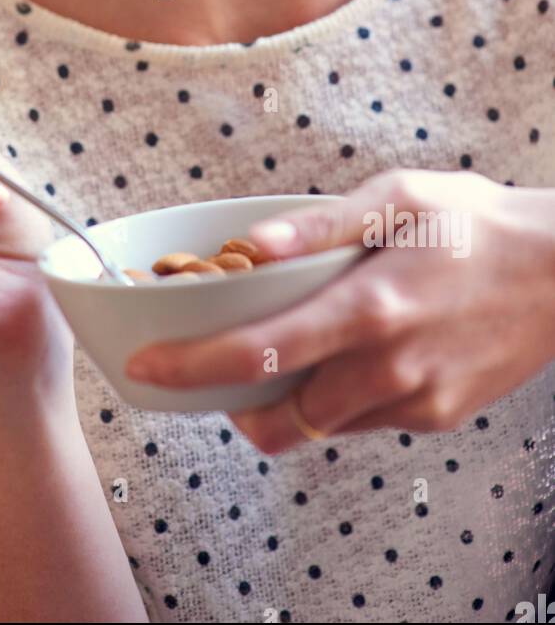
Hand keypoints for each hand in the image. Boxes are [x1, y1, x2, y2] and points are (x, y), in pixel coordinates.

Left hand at [124, 169, 554, 452]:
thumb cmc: (477, 224)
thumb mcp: (399, 198)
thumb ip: (320, 223)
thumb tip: (253, 244)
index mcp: (370, 307)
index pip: (259, 353)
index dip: (192, 366)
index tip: (147, 366)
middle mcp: (389, 368)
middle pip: (279, 416)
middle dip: (231, 402)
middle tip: (215, 368)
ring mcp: (416, 402)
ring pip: (320, 426)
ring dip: (286, 401)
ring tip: (284, 352)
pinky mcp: (437, 418)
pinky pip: (364, 424)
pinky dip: (339, 398)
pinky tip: (350, 354)